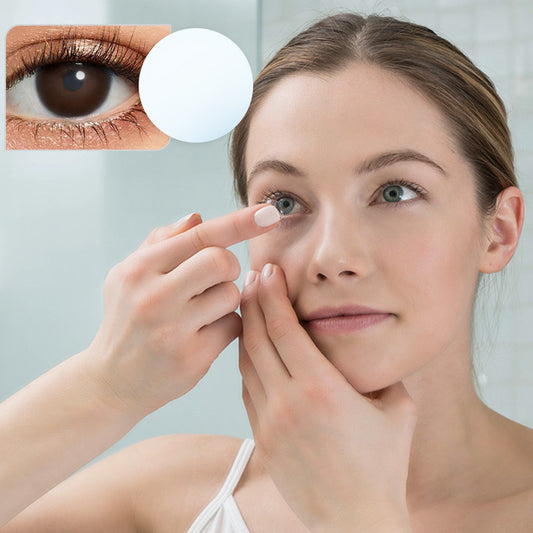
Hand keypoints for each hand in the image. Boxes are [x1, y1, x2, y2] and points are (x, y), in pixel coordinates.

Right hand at [85, 205, 279, 414]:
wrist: (111, 380)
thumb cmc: (127, 318)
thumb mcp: (130, 276)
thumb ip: (162, 242)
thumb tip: (197, 217)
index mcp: (139, 269)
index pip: (199, 236)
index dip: (239, 222)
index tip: (270, 213)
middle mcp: (153, 296)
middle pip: (222, 261)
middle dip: (228, 267)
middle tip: (216, 279)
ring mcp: (172, 329)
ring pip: (232, 295)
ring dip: (226, 299)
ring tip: (203, 311)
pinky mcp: (192, 358)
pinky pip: (234, 327)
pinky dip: (227, 326)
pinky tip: (205, 334)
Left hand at [239, 263, 416, 532]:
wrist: (354, 520)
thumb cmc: (382, 467)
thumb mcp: (397, 411)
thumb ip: (383, 373)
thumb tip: (373, 347)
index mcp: (321, 389)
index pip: (284, 329)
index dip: (273, 296)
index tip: (267, 271)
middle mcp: (288, 402)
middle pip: (258, 339)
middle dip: (254, 303)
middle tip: (253, 277)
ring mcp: (269, 422)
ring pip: (246, 363)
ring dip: (246, 331)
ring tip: (250, 307)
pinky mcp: (262, 438)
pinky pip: (247, 390)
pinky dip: (247, 364)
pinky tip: (252, 350)